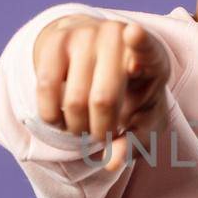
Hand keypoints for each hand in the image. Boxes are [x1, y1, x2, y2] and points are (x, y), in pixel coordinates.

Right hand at [32, 14, 171, 172]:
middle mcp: (117, 38)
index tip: (134, 33)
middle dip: (100, 132)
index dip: (139, 42)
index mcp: (151, 56)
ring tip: (85, 126)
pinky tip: (62, 119)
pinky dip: (52, 116)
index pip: (146, 47)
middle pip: (103, 99)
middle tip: (102, 136)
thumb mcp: (143, 120)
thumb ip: (133, 143)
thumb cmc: (131, 96)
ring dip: (76, 128)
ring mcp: (84, 34)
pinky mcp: (56, 40)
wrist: (102, 59)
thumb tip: (111, 163)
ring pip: (73, 101)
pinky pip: (45, 89)